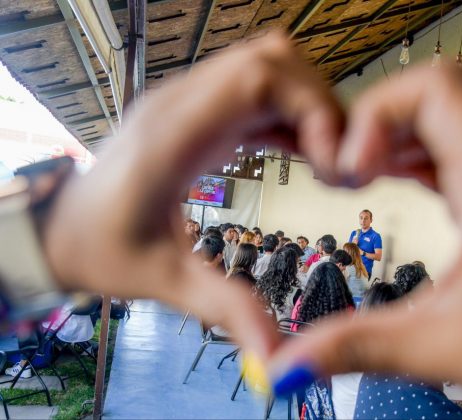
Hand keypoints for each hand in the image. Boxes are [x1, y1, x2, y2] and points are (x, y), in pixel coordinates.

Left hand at [41, 33, 343, 359]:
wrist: (63, 227)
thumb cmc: (104, 249)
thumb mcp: (164, 280)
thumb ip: (224, 308)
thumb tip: (277, 357)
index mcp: (174, 135)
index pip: (257, 79)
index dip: (310, 108)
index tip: (330, 163)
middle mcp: (183, 103)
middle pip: (271, 60)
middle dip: (317, 104)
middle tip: (332, 163)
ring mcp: (191, 101)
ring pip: (267, 66)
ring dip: (304, 104)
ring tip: (319, 157)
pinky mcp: (200, 110)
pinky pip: (257, 89)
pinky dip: (289, 113)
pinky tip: (299, 151)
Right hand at [270, 63, 461, 417]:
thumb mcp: (449, 349)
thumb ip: (359, 345)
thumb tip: (295, 357)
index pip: (436, 89)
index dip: (377, 113)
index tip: (350, 164)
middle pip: (435, 99)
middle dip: (376, 124)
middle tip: (344, 170)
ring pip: (446, 127)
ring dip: (394, 143)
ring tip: (358, 177)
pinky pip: (456, 161)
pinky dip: (414, 164)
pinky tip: (394, 187)